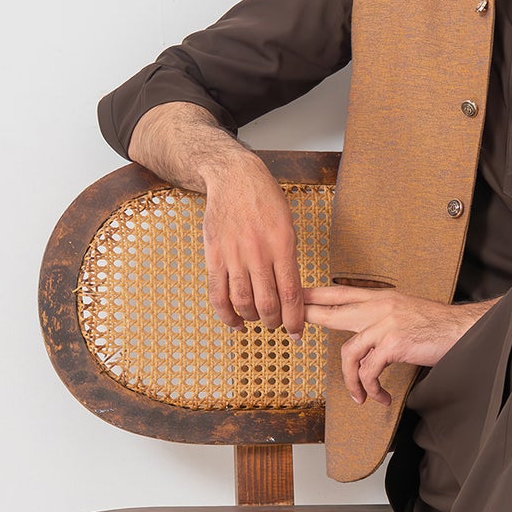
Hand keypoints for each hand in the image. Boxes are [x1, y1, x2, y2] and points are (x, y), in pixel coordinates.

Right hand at [200, 150, 305, 337]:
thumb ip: (288, 260)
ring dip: (252, 318)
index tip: (297, 334)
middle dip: (275, 322)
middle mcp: (258, 253)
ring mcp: (233, 255)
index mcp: (282, 245)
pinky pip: (217, 294)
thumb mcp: (288, 226)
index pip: (290, 294)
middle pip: (267, 303)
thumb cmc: (265, 200)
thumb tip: (290, 294)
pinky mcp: (213, 256)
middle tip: (277, 325)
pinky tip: (234, 322)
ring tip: (258, 320)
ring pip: (242, 302)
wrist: (234, 178)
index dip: (295, 320)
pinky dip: (225, 314)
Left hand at [303, 285, 477, 404]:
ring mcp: (385, 324)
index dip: (314, 294)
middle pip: (333, 312)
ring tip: (360, 395)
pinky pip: (369, 371)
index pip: (340, 291)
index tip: (296, 297)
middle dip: (308, 318)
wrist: (463, 331)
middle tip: (290, 327)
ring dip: (351, 381)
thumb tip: (364, 336)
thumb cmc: (437, 327)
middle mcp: (380, 307)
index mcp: (382, 298)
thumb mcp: (405, 312)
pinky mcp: (393, 344)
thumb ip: (382, 318)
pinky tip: (380, 397)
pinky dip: (371, 389)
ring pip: (349, 353)